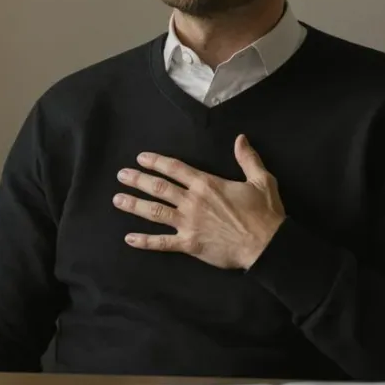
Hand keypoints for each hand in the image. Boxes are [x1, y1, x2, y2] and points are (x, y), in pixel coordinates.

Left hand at [112, 134, 285, 269]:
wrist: (267, 245)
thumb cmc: (265, 213)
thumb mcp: (261, 180)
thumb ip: (248, 158)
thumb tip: (240, 138)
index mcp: (207, 184)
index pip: (175, 168)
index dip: (156, 162)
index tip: (141, 158)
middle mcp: (193, 201)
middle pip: (159, 187)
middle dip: (138, 180)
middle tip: (121, 175)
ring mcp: (188, 223)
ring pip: (155, 211)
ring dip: (135, 205)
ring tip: (118, 199)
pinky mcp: (189, 244)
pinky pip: (162, 243)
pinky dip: (145, 241)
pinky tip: (129, 239)